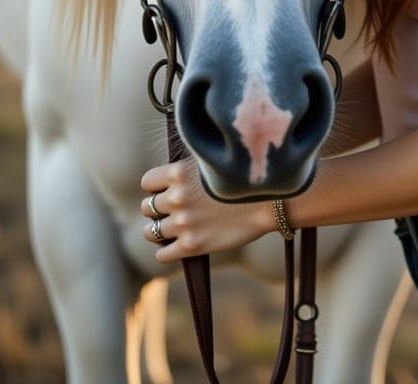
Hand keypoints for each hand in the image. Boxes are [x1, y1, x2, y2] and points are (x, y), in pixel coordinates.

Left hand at [140, 159, 274, 263]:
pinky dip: (167, 251)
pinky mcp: (192, 245)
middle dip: (158, 209)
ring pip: (150, 232)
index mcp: (179, 173)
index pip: (147, 183)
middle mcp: (177, 197)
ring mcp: (183, 222)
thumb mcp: (213, 163)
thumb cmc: (246, 178)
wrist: (270, 199)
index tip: (168, 190)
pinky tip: (179, 245)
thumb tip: (173, 179)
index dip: (157, 187)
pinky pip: (162, 255)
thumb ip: (190, 170)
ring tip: (175, 229)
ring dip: (160, 231)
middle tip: (174, 211)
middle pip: (147, 207)